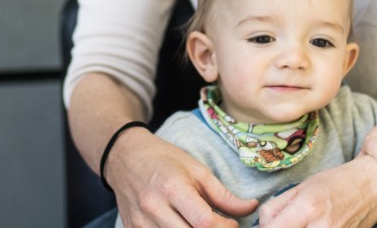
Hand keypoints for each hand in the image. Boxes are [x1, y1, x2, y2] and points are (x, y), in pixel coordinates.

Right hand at [109, 127, 256, 226]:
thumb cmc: (164, 159)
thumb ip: (224, 195)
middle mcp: (154, 208)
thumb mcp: (196, 170)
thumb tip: (252, 208)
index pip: (206, 223)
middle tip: (218, 227)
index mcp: (173, 188)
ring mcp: (140, 223)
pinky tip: (182, 227)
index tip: (232, 224)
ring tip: (201, 226)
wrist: (124, 156)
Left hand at [257, 155, 376, 227]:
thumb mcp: (300, 188)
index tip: (266, 225)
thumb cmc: (334, 183)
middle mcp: (323, 227)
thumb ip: (276, 207)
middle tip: (281, 224)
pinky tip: (309, 226)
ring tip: (297, 223)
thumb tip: (262, 225)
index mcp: (308, 207)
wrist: (371, 188)